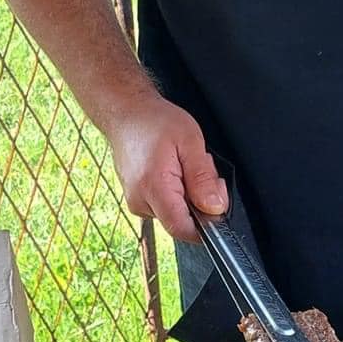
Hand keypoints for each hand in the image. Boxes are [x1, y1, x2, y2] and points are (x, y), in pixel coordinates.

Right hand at [104, 95, 227, 239]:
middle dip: (199, 200)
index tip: (216, 200)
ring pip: (175, 212)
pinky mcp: (137, 199)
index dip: (206, 222)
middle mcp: (140, 201)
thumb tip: (215, 208)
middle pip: (182, 220)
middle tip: (199, 167)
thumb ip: (203, 178)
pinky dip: (176, 191)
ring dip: (188, 193)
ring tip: (183, 164)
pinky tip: (174, 169)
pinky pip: (165, 205)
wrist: (126, 113)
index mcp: (154, 188)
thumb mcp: (190, 142)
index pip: (182, 229)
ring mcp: (136, 202)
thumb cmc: (155, 122)